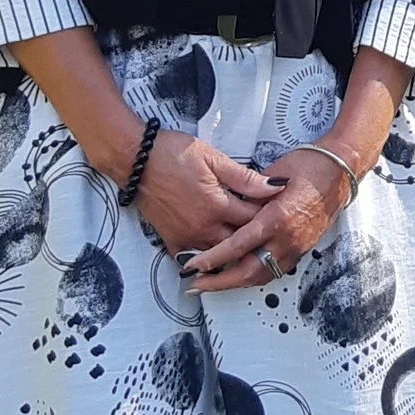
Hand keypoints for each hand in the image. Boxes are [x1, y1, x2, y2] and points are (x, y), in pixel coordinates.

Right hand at [127, 129, 268, 259]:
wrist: (135, 160)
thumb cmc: (171, 153)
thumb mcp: (213, 158)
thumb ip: (245, 178)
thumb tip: (275, 186)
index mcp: (217, 205)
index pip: (254, 220)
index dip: (269, 217)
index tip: (278, 214)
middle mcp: (203, 227)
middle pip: (240, 243)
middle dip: (255, 238)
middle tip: (266, 233)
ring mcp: (186, 237)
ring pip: (218, 255)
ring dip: (233, 250)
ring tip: (246, 244)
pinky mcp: (170, 240)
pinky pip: (192, 260)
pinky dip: (205, 259)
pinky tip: (215, 255)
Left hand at [183, 146, 357, 292]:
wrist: (342, 170)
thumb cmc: (310, 165)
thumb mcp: (272, 174)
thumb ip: (249, 195)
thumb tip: (227, 208)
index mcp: (278, 217)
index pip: (238, 246)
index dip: (213, 259)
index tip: (194, 265)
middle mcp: (288, 237)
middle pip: (248, 271)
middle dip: (219, 282)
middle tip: (197, 283)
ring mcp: (298, 246)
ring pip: (262, 276)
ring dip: (236, 282)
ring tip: (213, 282)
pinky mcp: (302, 249)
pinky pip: (275, 270)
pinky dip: (254, 275)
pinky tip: (240, 273)